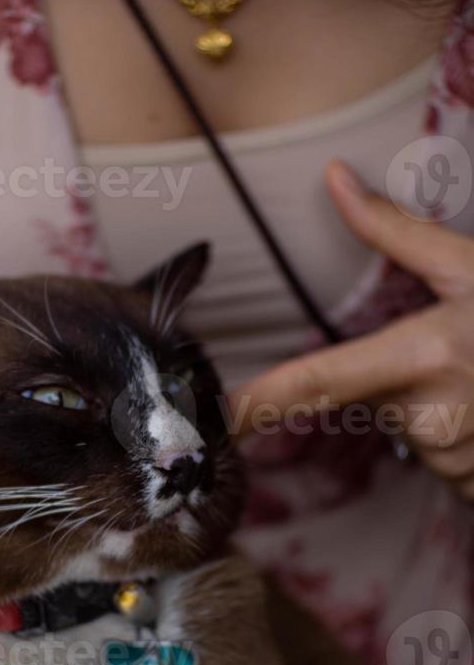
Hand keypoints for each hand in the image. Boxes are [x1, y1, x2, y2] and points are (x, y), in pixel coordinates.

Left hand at [230, 160, 473, 498]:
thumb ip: (396, 231)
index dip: (259, 405)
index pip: (316, 383)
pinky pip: (440, 457)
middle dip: (393, 377)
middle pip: (369, 400)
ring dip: (429, 405)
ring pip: (407, 429)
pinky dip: (454, 432)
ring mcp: (455, 460)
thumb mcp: (471, 266)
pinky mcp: (472, 485)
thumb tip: (336, 180)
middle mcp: (431, 418)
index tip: (217, 421)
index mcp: (423, 357)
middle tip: (452, 353)